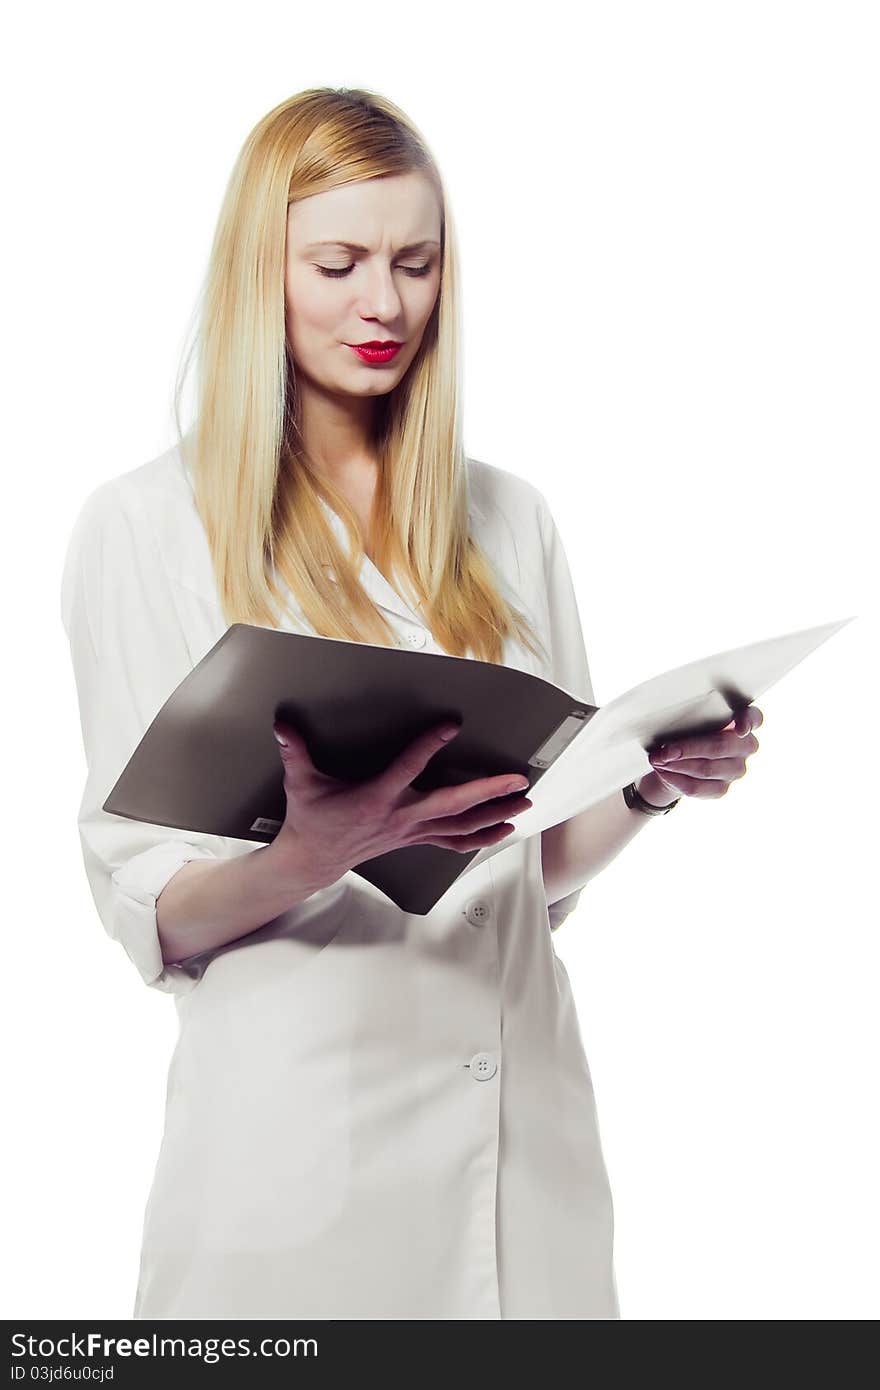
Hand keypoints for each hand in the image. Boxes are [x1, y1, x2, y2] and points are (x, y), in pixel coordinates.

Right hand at [269, 717, 532, 886]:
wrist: (314, 859)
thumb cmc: (311, 818)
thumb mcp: (300, 783)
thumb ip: (294, 752)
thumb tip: (282, 724)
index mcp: (376, 798)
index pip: (409, 768)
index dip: (429, 745)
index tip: (451, 725)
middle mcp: (400, 817)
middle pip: (453, 805)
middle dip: (488, 792)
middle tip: (517, 779)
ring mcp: (411, 831)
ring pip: (461, 826)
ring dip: (495, 814)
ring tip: (523, 802)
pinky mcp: (415, 839)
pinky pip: (455, 841)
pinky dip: (481, 837)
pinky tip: (503, 830)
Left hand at [642, 704, 763, 802]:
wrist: (678, 760)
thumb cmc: (687, 730)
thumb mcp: (689, 718)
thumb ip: (690, 715)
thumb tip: (669, 721)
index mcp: (742, 721)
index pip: (754, 718)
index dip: (747, 722)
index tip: (739, 728)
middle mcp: (745, 746)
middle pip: (721, 746)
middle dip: (689, 748)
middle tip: (665, 750)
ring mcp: (736, 770)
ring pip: (706, 769)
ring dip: (677, 764)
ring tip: (657, 759)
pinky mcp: (722, 789)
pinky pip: (697, 787)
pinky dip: (676, 779)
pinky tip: (663, 771)